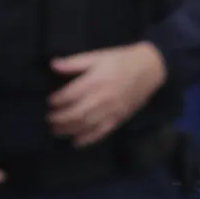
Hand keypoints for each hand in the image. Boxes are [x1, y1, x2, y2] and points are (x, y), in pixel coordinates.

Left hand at [48, 42, 167, 146]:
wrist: (149, 68)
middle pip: (76, 113)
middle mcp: (102, 97)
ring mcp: (111, 110)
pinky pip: (102, 132)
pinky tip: (76, 142)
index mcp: (96, 80)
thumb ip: (74, 62)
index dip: (57, 101)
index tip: (50, 102)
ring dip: (68, 130)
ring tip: (56, 131)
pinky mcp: (119, 118)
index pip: (70, 95)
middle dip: (59, 119)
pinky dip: (88, 139)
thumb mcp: (97, 56)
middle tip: (50, 120)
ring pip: (86, 125)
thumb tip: (53, 65)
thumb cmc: (120, 60)